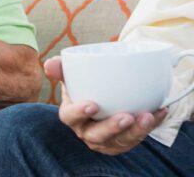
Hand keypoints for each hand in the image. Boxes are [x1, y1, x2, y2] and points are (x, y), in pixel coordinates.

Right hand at [48, 56, 167, 154]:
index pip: (70, 117)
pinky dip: (149, 127)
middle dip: (112, 128)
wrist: (103, 97)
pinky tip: (158, 112)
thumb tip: (49, 64)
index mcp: (71, 115)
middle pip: (97, 135)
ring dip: (135, 131)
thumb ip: (62, 68)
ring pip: (120, 141)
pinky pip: (138, 138)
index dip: (79, 113)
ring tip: (147, 116)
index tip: (93, 104)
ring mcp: (106, 140)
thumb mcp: (72, 76)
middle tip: (126, 116)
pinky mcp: (123, 143)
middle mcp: (87, 131)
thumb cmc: (85, 87)